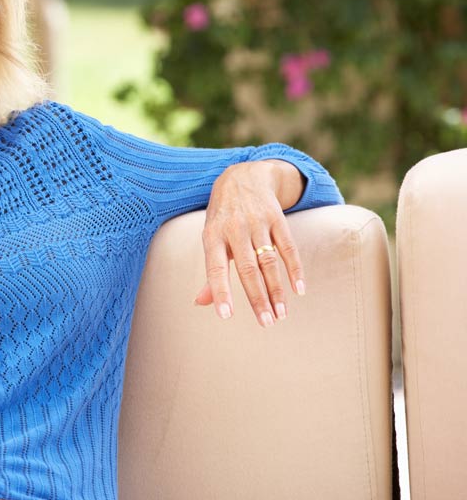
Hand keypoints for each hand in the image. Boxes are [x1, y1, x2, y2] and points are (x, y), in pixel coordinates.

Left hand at [194, 160, 305, 325]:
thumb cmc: (223, 216)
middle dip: (257, 298)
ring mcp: (256, 222)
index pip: (214, 268)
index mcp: (212, 236)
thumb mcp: (212, 237)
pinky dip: (295, 269)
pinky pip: (287, 246)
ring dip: (277, 290)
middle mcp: (234, 229)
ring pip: (268, 261)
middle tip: (266, 323)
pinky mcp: (276, 218)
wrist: (243, 176)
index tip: (225, 316)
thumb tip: (201, 303)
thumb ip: (211, 272)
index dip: (220, 292)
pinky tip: (299, 289)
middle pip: (247, 268)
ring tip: (281, 314)